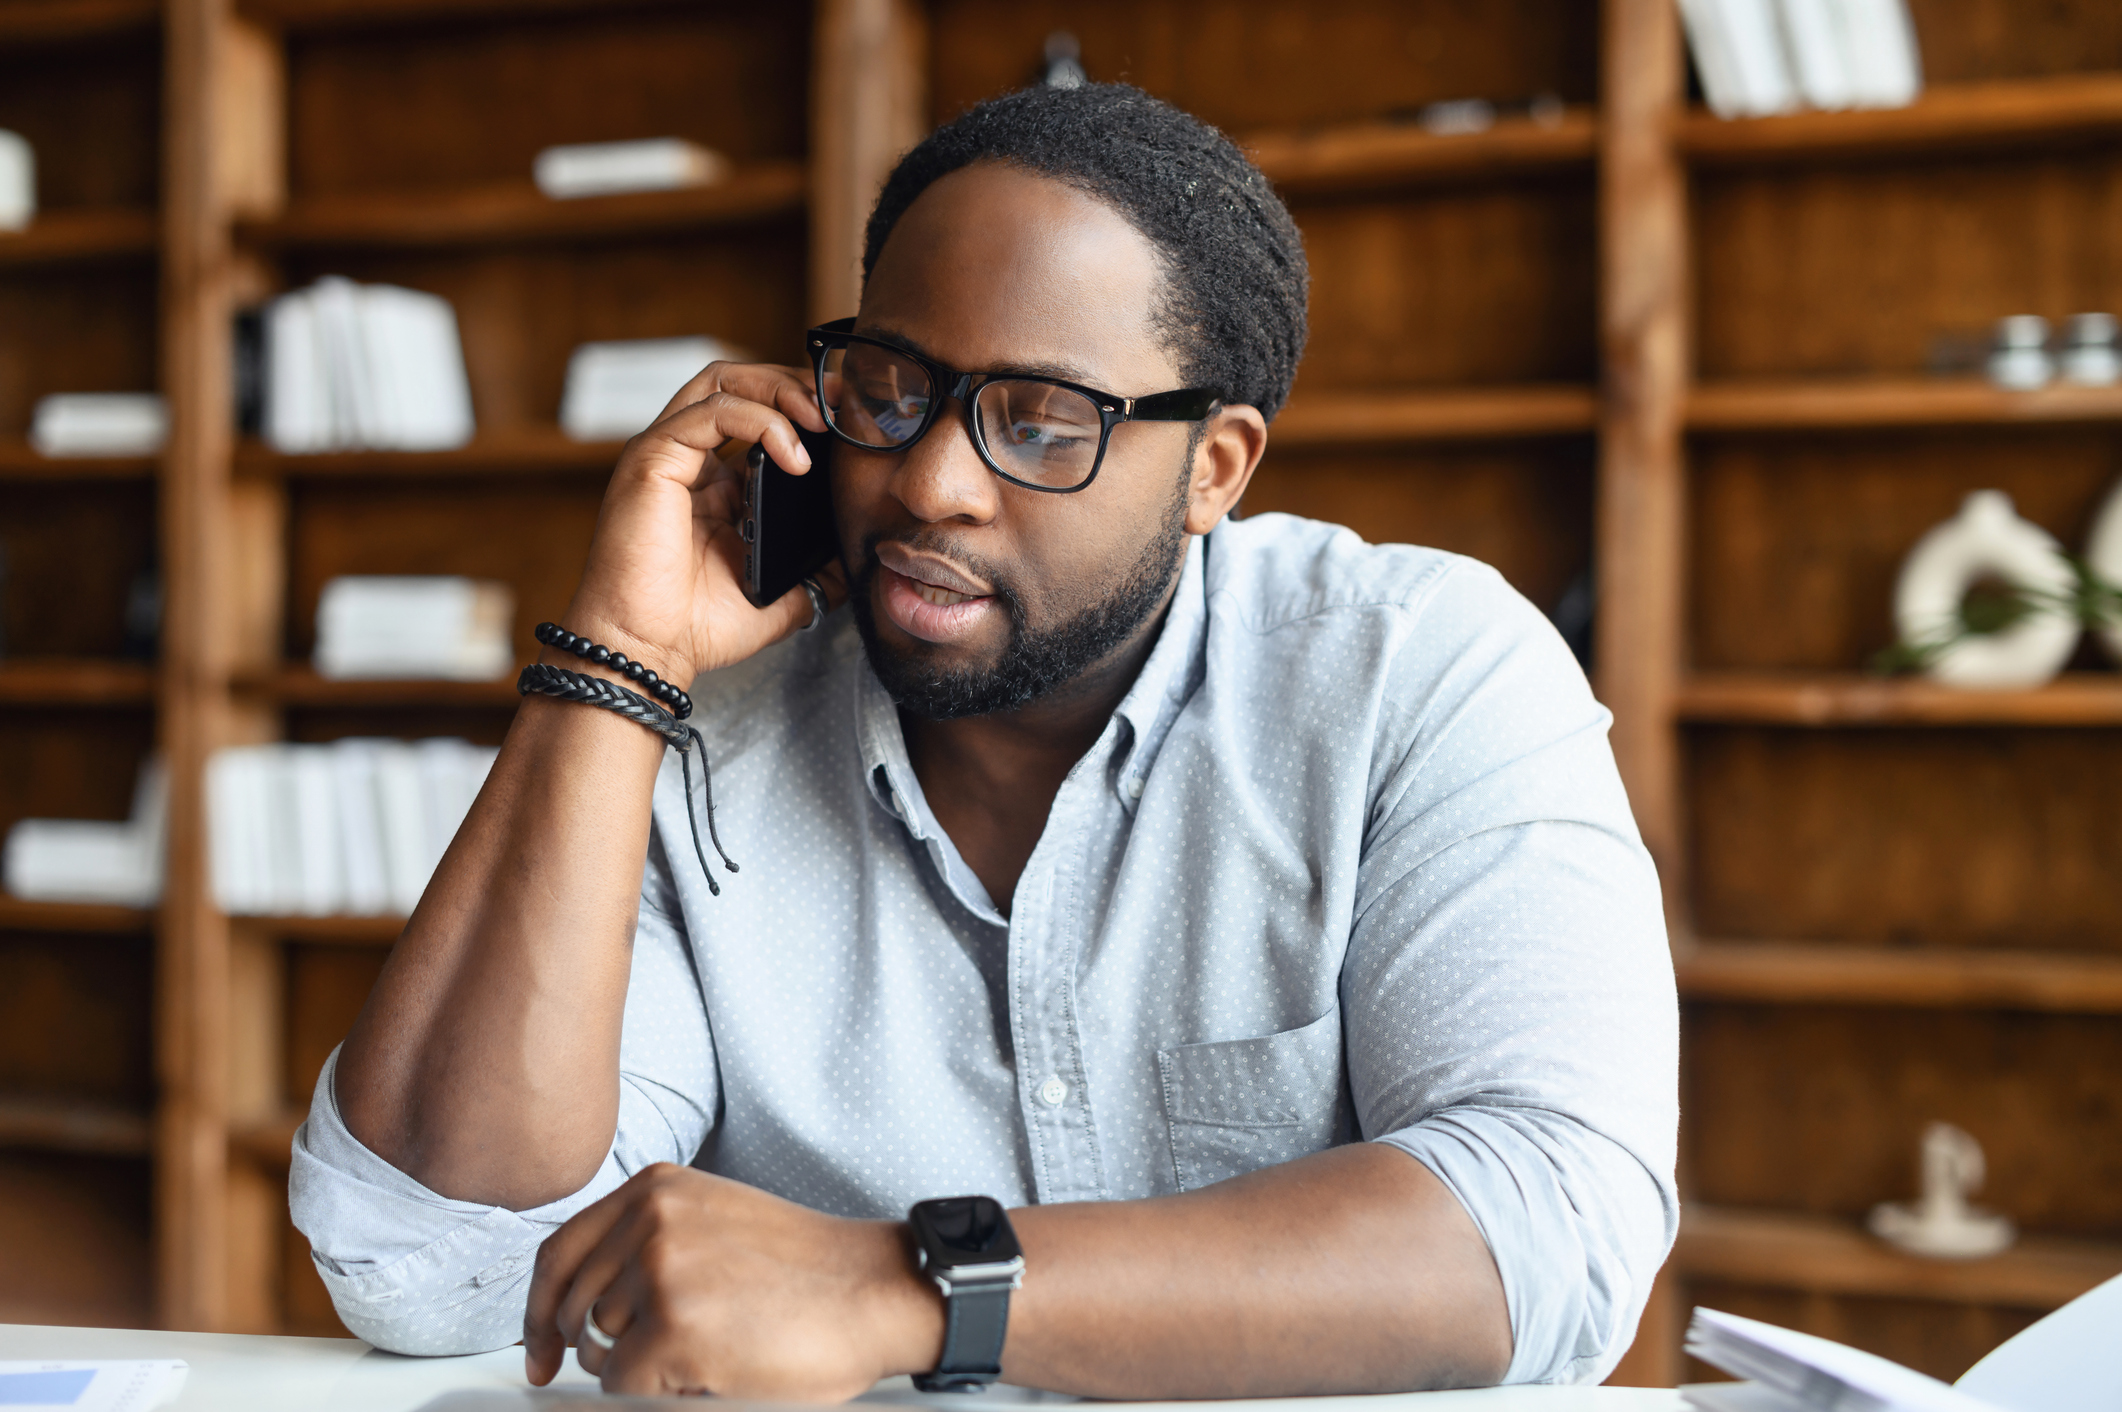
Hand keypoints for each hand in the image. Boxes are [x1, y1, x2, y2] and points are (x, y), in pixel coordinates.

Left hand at [522, 1164, 944, 1399]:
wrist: (875, 1290)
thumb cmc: (808, 1270)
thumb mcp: (715, 1222)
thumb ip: (647, 1240)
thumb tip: (581, 1305)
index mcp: (656, 1188)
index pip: (558, 1252)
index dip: (540, 1311)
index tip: (542, 1351)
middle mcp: (649, 1218)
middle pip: (569, 1308)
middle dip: (594, 1349)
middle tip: (646, 1363)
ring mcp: (658, 1269)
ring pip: (598, 1352)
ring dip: (641, 1369)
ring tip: (708, 1349)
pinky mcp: (671, 1325)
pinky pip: (623, 1387)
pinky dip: (662, 1392)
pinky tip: (713, 1370)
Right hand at [561, 361, 847, 685]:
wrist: (648, 652)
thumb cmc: (695, 628)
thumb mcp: (781, 596)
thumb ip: (819, 574)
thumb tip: (859, 560)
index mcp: (714, 484)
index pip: (757, 414)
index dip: (802, 407)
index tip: (850, 422)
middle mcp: (687, 460)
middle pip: (738, 381)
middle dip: (795, 383)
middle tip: (841, 406)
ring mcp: (665, 454)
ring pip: (721, 381)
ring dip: (779, 389)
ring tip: (821, 420)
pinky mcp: (652, 460)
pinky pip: (711, 412)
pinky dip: (760, 421)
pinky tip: (794, 456)